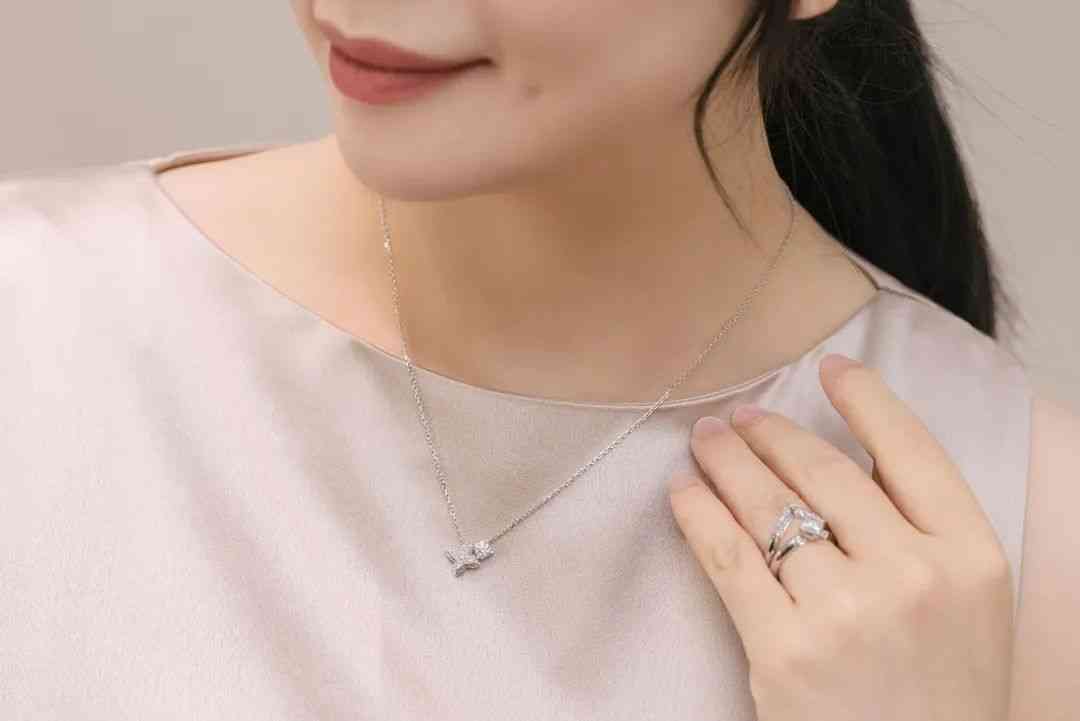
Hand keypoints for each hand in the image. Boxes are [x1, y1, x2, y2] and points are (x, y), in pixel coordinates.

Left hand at [667, 353, 1014, 720]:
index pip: (912, 448)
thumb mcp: (968, 606)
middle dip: (772, 433)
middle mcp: (911, 576)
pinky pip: (728, 558)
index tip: (830, 367)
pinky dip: (698, 515)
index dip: (866, 399)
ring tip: (705, 440)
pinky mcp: (783, 651)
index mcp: (971, 558)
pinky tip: (683, 492)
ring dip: (727, 461)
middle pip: (824, 472)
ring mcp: (845, 613)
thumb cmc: (941, 693)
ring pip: (768, 506)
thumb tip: (848, 454)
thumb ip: (922, 530)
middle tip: (740, 415)